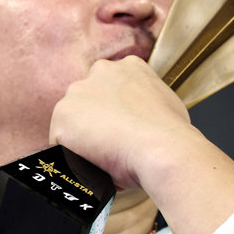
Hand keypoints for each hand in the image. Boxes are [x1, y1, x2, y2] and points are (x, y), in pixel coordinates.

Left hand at [49, 55, 191, 190]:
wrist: (164, 149)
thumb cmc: (172, 135)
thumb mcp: (166, 104)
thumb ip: (146, 103)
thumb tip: (141, 121)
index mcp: (129, 66)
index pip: (111, 88)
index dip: (115, 114)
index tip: (123, 131)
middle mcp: (100, 71)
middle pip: (88, 102)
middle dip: (95, 124)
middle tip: (113, 147)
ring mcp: (78, 93)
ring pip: (72, 123)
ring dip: (83, 141)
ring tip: (106, 160)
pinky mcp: (63, 118)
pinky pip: (61, 146)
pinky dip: (74, 160)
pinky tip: (95, 167)